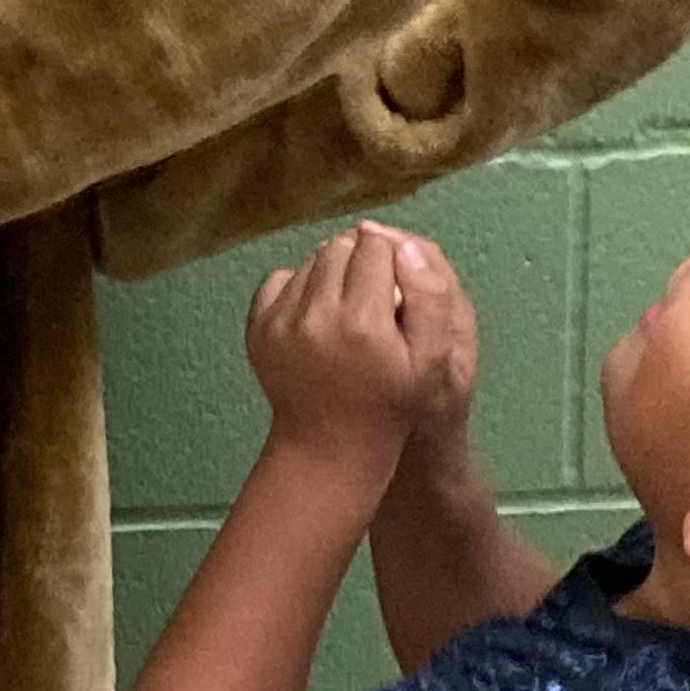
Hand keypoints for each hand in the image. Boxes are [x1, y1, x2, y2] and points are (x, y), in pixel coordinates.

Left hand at [246, 224, 470, 479]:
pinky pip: (279, 279)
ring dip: (330, 271)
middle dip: (359, 258)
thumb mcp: (432, 360)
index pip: (375, 246)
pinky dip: (298, 286)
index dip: (391, 256)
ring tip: (347, 304)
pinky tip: (317, 314)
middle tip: (372, 290)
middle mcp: (316, 315)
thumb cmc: (389, 403)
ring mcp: (281, 321)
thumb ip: (430, 297)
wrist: (328, 446)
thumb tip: (406, 244)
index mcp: (363, 320)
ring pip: (310, 261)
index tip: (396, 279)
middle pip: (339, 247)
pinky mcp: (257, 328)